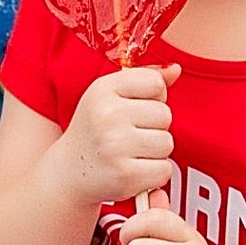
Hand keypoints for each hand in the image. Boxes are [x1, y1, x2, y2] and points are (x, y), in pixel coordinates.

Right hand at [59, 65, 175, 207]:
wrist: (69, 172)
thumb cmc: (95, 130)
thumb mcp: (111, 95)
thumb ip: (144, 78)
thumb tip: (176, 69)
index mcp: (103, 90)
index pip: (156, 84)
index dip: (153, 98)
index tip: (135, 109)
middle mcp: (108, 115)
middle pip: (165, 114)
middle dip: (154, 127)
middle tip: (130, 136)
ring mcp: (116, 146)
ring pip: (167, 143)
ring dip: (155, 151)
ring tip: (131, 153)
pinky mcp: (126, 175)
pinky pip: (164, 169)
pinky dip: (154, 174)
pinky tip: (133, 170)